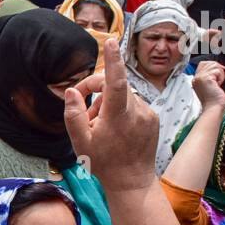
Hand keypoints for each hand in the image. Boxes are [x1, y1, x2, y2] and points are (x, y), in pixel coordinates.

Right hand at [64, 35, 158, 192]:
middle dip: (96, 91)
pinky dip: (121, 110)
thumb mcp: (80, 143)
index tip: (112, 42)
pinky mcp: (153, 118)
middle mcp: (136, 111)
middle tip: (85, 112)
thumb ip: (74, 115)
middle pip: (114, 85)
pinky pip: (133, 104)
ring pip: (123, 95)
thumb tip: (72, 91)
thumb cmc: (104, 164)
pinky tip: (115, 129)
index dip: (113, 61)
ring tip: (100, 126)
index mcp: (118, 117)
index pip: (115, 82)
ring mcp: (147, 114)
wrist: (132, 182)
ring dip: (108, 103)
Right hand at [191, 60, 224, 110]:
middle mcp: (196, 77)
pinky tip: (218, 85)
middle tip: (218, 81)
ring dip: (220, 74)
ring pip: (214, 66)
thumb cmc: (213, 99)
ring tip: (218, 83)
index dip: (212, 66)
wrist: (213, 107)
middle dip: (217, 70)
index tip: (217, 75)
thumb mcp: (209, 85)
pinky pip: (217, 71)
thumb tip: (217, 65)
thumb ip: (209, 75)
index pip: (203, 63)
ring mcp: (200, 77)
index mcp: (195, 79)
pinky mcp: (206, 78)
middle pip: (209, 63)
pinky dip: (221, 77)